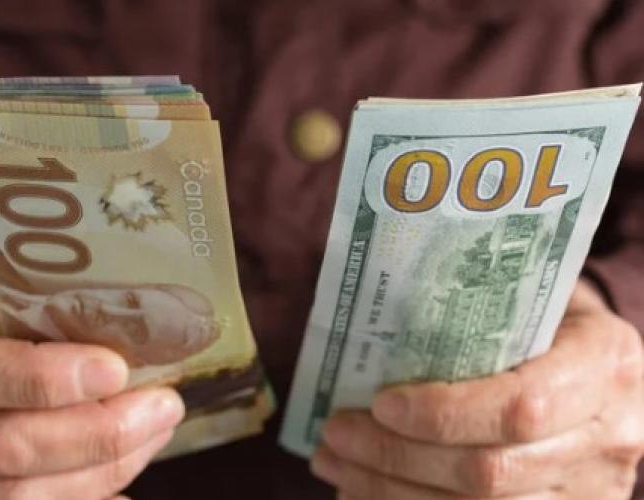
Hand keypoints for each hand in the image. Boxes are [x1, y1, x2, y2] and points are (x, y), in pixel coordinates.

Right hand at [0, 263, 183, 499]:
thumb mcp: (17, 272)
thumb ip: (62, 299)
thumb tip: (154, 330)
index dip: (45, 380)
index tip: (117, 370)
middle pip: (1, 445)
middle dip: (99, 433)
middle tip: (163, 405)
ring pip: (14, 494)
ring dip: (103, 467)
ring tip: (155, 431)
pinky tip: (127, 490)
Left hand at [311, 279, 643, 498]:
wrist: (609, 368)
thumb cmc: (554, 318)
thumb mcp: (533, 297)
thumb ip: (478, 311)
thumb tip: (372, 325)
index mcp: (605, 365)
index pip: (520, 407)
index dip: (443, 414)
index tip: (381, 404)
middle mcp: (610, 437)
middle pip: (489, 473)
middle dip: (396, 457)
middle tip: (335, 432)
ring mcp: (593, 490)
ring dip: (390, 492)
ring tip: (335, 461)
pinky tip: (363, 490)